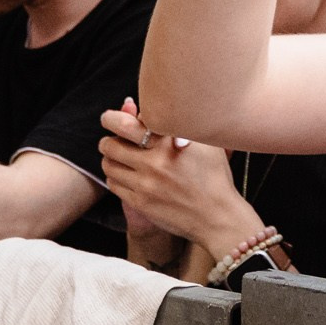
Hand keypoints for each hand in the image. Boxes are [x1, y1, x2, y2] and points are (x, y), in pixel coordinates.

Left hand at [98, 101, 258, 253]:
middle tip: (112, 139)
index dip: (113, 118)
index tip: (111, 118)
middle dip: (108, 139)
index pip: (126, 124)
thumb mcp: (202, 143)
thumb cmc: (213, 175)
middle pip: (110, 144)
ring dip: (110, 158)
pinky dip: (115, 176)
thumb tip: (146, 109)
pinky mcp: (140, 203)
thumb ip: (176, 123)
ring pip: (109, 165)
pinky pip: (113, 184)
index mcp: (169, 142)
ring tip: (118, 157)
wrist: (217, 215)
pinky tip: (125, 174)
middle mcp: (155, 162)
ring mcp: (146, 184)